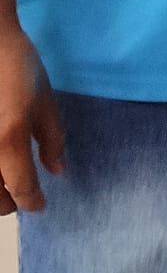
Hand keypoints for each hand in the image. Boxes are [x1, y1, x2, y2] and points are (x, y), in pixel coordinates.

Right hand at [0, 26, 64, 213]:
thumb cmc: (17, 66)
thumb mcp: (45, 100)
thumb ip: (53, 138)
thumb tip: (57, 171)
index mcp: (9, 139)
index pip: (21, 188)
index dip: (32, 201)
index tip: (40, 205)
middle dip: (7, 203)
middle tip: (21, 195)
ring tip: (5, 185)